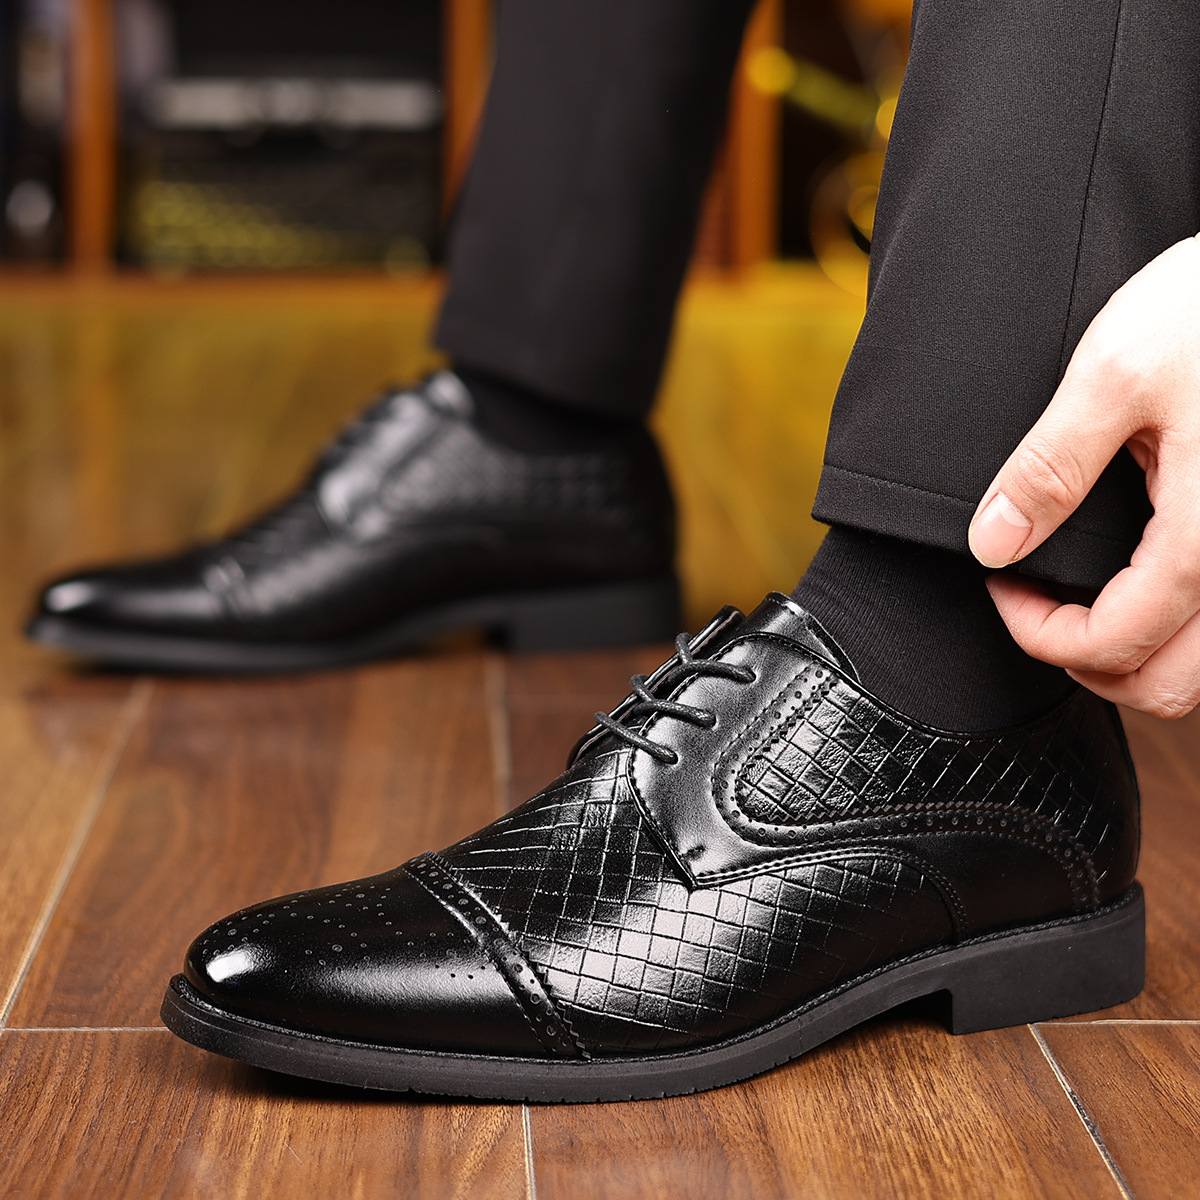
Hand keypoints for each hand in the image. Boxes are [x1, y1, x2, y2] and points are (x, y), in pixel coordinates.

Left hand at [967, 233, 1199, 717]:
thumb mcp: (1114, 370)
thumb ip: (1049, 467)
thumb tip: (992, 543)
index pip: (1115, 643)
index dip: (1037, 634)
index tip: (999, 586)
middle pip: (1168, 684)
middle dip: (1087, 664)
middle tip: (1036, 607)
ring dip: (1135, 655)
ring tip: (1079, 601)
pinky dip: (1176, 627)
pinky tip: (1136, 579)